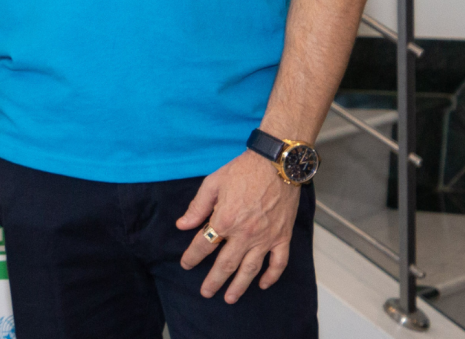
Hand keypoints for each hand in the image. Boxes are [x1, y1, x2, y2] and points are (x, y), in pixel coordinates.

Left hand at [177, 150, 301, 302]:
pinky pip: (278, 262)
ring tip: (230, 298)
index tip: (186, 264)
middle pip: (225, 264)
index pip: (203, 244)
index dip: (192, 256)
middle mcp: (245, 234)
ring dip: (240, 285)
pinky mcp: (282, 237)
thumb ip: (197, 207)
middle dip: (214, 280)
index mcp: (224, 220)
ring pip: (250, 269)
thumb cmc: (243, 171)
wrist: (277, 164)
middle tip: (205, 293)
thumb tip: (182, 225)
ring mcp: (266, 238)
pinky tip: (263, 285)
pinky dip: (272, 276)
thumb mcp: (213, 183)